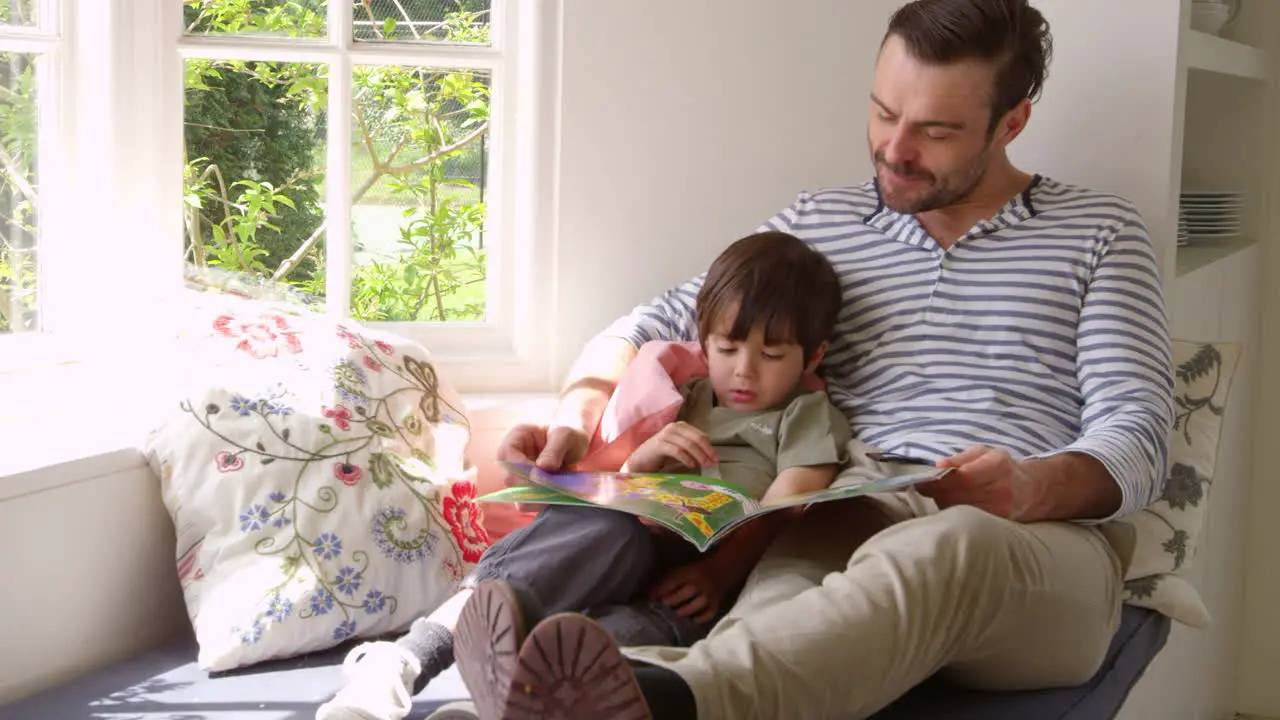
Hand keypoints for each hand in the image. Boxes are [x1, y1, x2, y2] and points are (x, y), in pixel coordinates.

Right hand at [497, 423, 587, 510]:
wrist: (575, 443)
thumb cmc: (568, 433)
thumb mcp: (564, 436)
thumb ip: (553, 451)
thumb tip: (541, 469)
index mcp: (516, 439)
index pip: (508, 456)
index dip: (522, 469)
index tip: (542, 476)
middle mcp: (511, 458)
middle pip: (510, 479)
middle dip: (531, 487)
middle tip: (553, 489)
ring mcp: (519, 476)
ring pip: (518, 495)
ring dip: (537, 498)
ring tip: (557, 494)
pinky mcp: (529, 489)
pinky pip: (530, 501)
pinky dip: (543, 502)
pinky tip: (557, 498)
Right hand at [626, 421, 717, 472]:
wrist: (640, 460)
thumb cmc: (661, 455)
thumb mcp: (679, 448)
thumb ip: (692, 448)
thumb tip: (710, 456)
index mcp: (681, 426)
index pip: (700, 435)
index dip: (710, 447)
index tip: (716, 459)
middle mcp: (674, 427)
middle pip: (696, 438)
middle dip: (707, 451)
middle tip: (713, 463)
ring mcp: (666, 435)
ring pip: (688, 444)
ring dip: (699, 456)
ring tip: (704, 465)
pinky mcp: (659, 445)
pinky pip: (677, 450)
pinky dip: (686, 458)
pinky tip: (691, 465)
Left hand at [649, 561, 724, 623]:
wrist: (719, 571)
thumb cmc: (693, 573)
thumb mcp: (680, 571)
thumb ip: (665, 582)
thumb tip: (646, 595)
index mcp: (688, 572)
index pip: (672, 582)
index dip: (660, 591)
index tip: (649, 599)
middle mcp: (700, 583)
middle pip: (684, 594)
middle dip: (669, 602)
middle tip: (658, 610)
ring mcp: (709, 595)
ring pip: (694, 606)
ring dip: (681, 613)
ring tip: (671, 618)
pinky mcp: (715, 606)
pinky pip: (706, 615)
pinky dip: (697, 620)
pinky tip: (687, 622)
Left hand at [918, 445, 1035, 520]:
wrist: (1030, 490)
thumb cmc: (1002, 468)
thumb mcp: (983, 453)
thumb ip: (960, 458)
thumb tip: (938, 465)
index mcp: (998, 466)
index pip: (962, 477)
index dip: (938, 480)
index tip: (922, 480)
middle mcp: (1002, 490)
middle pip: (957, 496)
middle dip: (937, 492)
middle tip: (927, 486)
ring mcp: (1001, 510)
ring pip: (959, 510)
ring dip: (944, 502)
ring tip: (943, 493)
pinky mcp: (998, 524)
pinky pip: (967, 520)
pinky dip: (954, 512)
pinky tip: (954, 504)